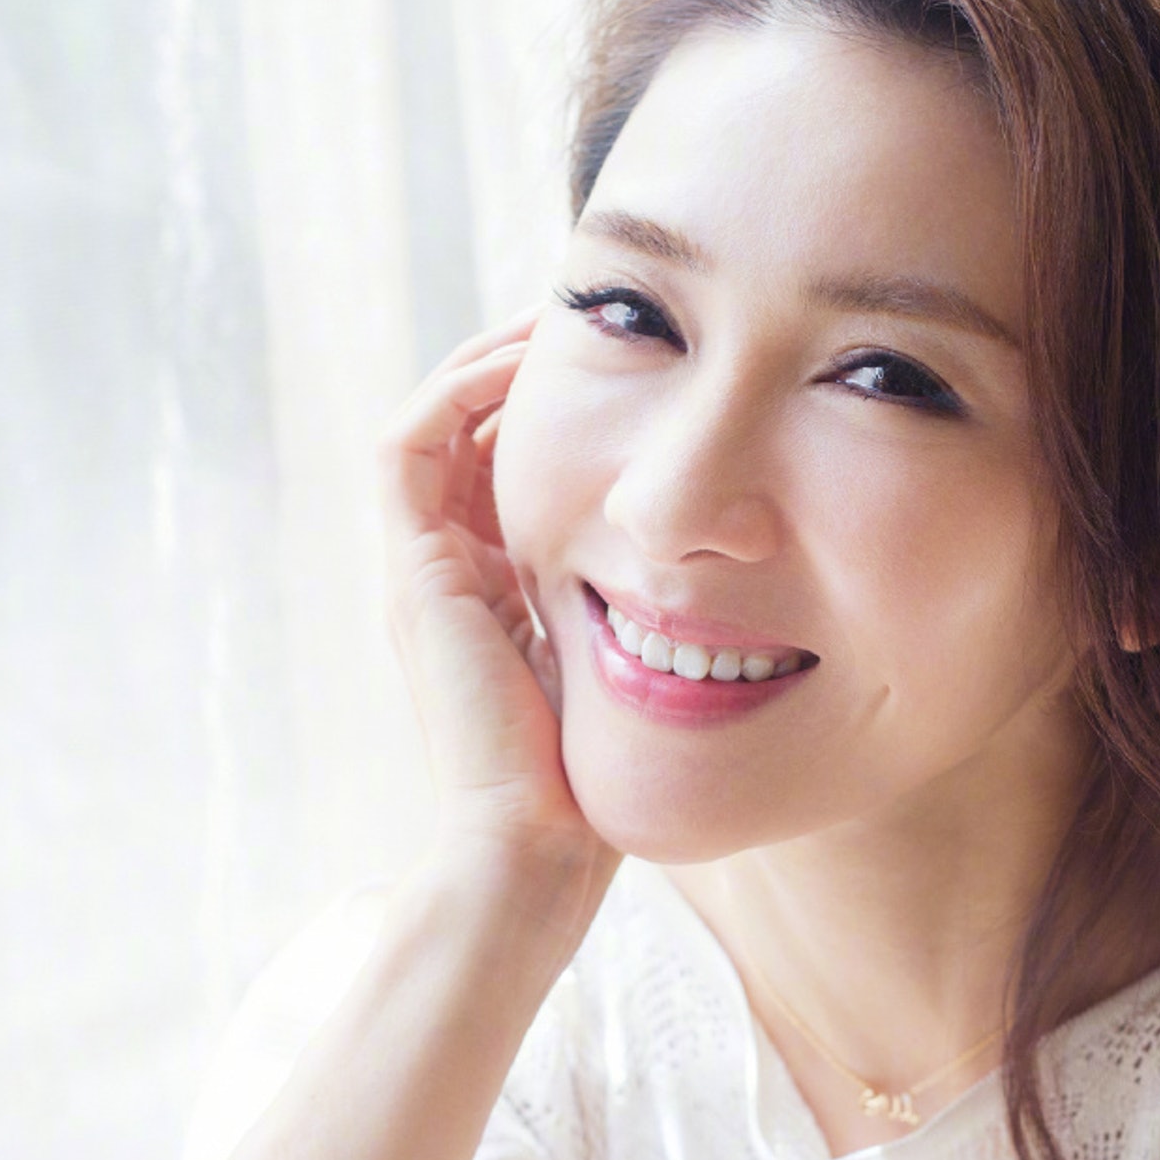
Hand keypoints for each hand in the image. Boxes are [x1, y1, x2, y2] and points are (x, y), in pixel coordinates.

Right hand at [378, 310, 616, 896]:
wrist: (536, 846)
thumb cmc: (602, 784)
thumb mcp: (642, 667)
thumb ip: (661, 615)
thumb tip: (749, 565)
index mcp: (501, 593)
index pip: (516, 464)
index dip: (566, 405)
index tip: (640, 359)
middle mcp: (452, 573)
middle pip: (474, 431)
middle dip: (529, 364)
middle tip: (601, 313)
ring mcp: (424, 571)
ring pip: (436, 422)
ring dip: (493, 360)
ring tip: (560, 314)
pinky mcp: (412, 572)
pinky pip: (410, 445)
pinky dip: (460, 392)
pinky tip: (528, 361)